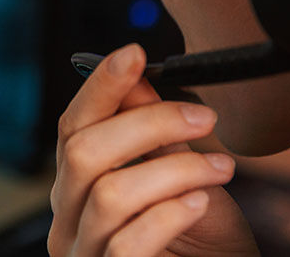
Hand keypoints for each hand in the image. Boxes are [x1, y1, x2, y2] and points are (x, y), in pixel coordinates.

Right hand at [48, 43, 259, 256]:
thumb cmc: (199, 239)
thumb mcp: (178, 175)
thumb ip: (151, 132)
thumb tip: (137, 75)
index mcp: (78, 185)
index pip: (73, 125)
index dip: (100, 86)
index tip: (134, 52)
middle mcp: (67, 218)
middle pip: (83, 152)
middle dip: (148, 123)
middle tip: (204, 117)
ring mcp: (82, 254)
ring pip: (110, 193)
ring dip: (174, 169)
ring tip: (222, 168)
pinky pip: (129, 242)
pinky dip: (171, 213)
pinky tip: (202, 202)